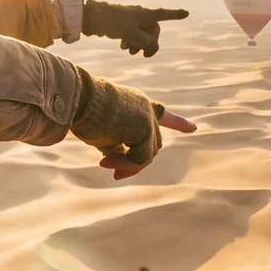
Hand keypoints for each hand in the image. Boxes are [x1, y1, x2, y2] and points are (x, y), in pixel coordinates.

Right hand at [70, 74, 195, 178]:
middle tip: (112, 172)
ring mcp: (148, 118)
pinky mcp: (145, 129)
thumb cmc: (84, 113)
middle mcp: (147, 109)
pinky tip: (105, 162)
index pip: (162, 113)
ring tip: (105, 164)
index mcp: (137, 103)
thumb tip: (123, 163)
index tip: (193, 128)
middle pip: (151, 144)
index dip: (177, 122)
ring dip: (127, 165)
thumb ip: (118, 144)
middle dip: (133, 162)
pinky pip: (140, 159)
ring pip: (147, 154)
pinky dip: (125, 165)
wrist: (77, 99)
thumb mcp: (104, 130)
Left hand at [81, 0, 189, 57]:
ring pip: (142, 34)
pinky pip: (132, 34)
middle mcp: (140, 14)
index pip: (164, 15)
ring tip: (128, 51)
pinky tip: (123, 47)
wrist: (90, 18)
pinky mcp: (122, 24)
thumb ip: (147, 43)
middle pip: (153, 30)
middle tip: (143, 55)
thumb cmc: (112, 23)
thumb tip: (153, 48)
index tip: (186, 13)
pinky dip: (131, 41)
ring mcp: (131, 19)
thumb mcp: (132, 34)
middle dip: (150, 43)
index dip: (175, 15)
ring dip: (139, 44)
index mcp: (145, 13)